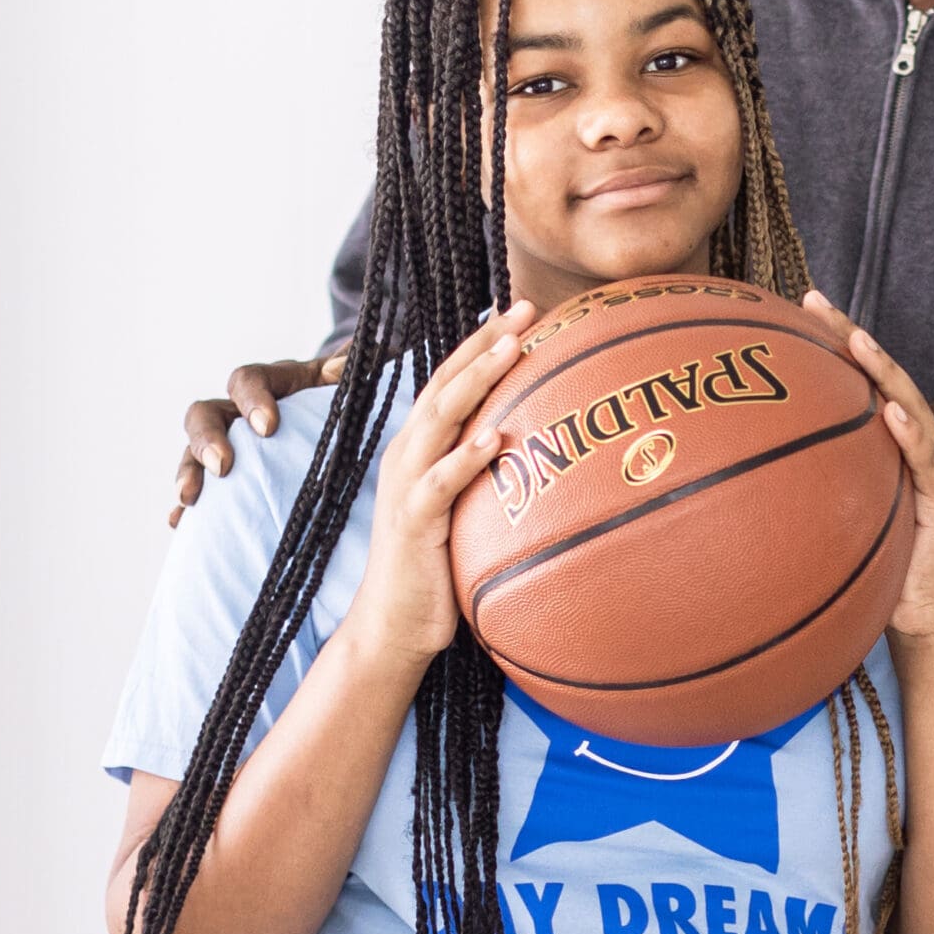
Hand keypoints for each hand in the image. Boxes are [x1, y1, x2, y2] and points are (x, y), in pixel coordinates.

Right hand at [171, 347, 350, 527]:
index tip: (268, 427)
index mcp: (275, 383)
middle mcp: (243, 410)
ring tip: (189, 500)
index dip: (253, 400)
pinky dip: (188, 507)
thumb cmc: (352, 394)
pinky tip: (181, 524)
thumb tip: (340, 370)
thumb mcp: (357, 378)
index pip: (249, 380)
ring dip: (188, 472)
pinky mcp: (230, 476)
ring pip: (193, 451)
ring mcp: (232, 443)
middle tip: (223, 466)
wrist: (349, 414)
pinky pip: (201, 489)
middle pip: (206, 414)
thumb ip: (355, 368)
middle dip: (208, 439)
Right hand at [341, 304, 535, 668]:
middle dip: (485, 342)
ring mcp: (407, 485)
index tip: (523, 308)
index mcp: (421, 448)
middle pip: (446, 383)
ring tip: (513, 348)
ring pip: (441, 419)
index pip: (452, 380)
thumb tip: (539, 450)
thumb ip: (488, 474)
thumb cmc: (438, 568)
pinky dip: (465, 457)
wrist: (394, 626)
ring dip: (477, 381)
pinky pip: (439, 483)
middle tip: (526, 307)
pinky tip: (494, 436)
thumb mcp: (466, 509)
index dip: (484, 342)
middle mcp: (408, 455)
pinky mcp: (413, 522)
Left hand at [802, 292, 933, 642]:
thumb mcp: (826, 528)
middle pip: (880, 376)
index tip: (793, 307)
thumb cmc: (874, 574)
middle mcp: (907, 446)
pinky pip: (927, 459)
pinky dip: (910, 432)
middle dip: (848, 335)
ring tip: (857, 340)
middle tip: (815, 300)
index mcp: (882, 446)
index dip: (828, 342)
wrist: (924, 619)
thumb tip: (726, 489)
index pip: (855, 382)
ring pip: (908, 405)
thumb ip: (796, 501)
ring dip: (883, 370)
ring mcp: (929, 468)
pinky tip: (890, 408)